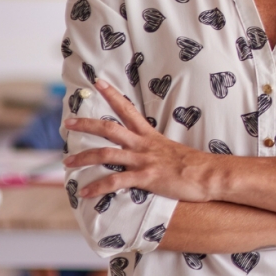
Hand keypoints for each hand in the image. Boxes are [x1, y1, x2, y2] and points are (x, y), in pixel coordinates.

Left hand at [63, 79, 213, 201]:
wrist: (208, 174)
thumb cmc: (193, 164)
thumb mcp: (171, 149)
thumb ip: (155, 149)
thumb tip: (148, 153)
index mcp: (149, 136)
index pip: (128, 109)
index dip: (112, 95)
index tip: (98, 82)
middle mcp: (143, 145)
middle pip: (109, 128)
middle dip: (86, 125)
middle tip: (67, 122)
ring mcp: (144, 160)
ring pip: (106, 154)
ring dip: (83, 158)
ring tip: (67, 163)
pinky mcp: (146, 177)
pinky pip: (116, 181)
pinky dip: (98, 187)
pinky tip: (85, 193)